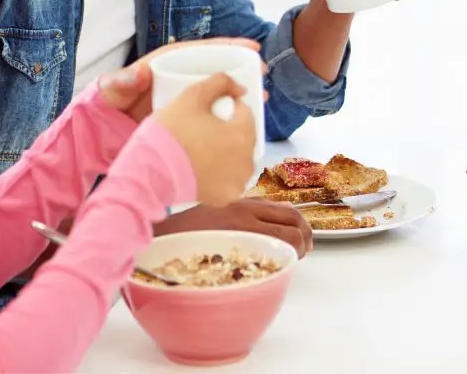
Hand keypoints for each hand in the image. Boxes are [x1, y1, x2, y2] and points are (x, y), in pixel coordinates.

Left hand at [98, 37, 261, 122]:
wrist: (106, 130)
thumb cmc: (110, 104)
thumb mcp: (113, 91)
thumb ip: (122, 81)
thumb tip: (140, 72)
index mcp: (166, 63)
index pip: (201, 50)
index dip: (227, 47)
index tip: (250, 48)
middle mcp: (179, 77)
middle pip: (215, 68)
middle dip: (241, 68)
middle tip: (263, 72)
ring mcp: (185, 97)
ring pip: (217, 90)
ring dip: (239, 92)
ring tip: (262, 98)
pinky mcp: (188, 116)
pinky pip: (212, 112)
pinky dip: (228, 115)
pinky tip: (245, 123)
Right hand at [150, 73, 255, 206]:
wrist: (150, 172)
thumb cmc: (171, 132)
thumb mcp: (192, 95)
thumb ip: (220, 82)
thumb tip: (239, 87)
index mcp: (243, 134)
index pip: (245, 112)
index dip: (228, 107)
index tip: (209, 110)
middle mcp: (247, 161)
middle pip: (244, 136)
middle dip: (229, 129)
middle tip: (202, 128)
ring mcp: (237, 182)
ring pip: (239, 158)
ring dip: (227, 151)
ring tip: (201, 148)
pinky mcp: (225, 198)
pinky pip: (229, 179)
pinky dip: (220, 173)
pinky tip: (201, 167)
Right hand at [155, 198, 313, 258]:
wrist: (160, 238)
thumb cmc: (184, 231)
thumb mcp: (214, 210)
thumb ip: (238, 216)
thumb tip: (264, 229)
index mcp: (241, 201)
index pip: (285, 207)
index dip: (300, 223)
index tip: (301, 236)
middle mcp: (246, 210)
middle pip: (294, 219)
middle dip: (306, 236)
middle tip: (305, 250)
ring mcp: (243, 228)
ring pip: (289, 236)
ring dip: (298, 248)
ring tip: (293, 259)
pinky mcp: (237, 245)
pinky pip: (272, 251)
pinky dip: (282, 258)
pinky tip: (276, 266)